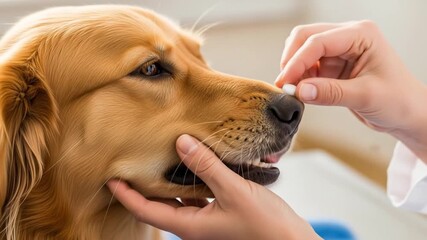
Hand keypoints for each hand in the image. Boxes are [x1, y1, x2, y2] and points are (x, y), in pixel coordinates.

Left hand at [107, 134, 319, 239]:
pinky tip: (199, 165)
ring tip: (161, 158)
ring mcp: (208, 221)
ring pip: (181, 198)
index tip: (110, 176)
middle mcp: (195, 225)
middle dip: (145, 186)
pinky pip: (200, 195)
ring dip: (171, 180)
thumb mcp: (234, 192)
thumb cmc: (266, 226)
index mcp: (190, 225)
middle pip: (160, 204)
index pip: (146, 210)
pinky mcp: (222, 214)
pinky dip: (195, 180)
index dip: (126, 194)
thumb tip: (182, 141)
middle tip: (132, 163)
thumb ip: (207, 166)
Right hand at [275, 21, 426, 159]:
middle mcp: (349, 37)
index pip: (319, 41)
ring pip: (302, 49)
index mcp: (362, 35)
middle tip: (285, 85)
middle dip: (291, 60)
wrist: (407, 113)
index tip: (285, 82)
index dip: (297, 61)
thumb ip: (331, 93)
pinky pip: (307, 65)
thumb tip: (300, 91)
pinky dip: (300, 77)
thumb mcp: (365, 97)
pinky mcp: (333, 64)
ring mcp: (340, 50)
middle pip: (305, 37)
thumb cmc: (399, 101)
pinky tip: (302, 91)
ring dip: (294, 68)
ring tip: (294, 90)